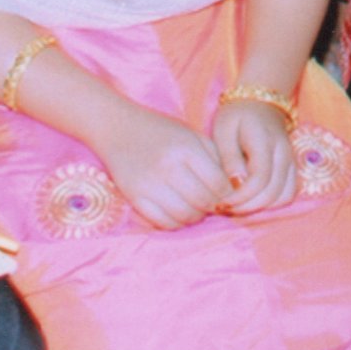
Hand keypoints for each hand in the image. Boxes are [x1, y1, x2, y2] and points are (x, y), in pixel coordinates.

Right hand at [96, 103, 233, 229]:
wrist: (117, 127)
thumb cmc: (160, 130)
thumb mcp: (191, 135)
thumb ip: (214, 157)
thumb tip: (233, 186)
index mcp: (186, 149)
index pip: (218, 184)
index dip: (227, 194)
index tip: (227, 194)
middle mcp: (167, 167)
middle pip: (202, 202)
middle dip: (213, 206)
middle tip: (213, 203)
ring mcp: (149, 184)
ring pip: (184, 216)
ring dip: (195, 216)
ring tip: (196, 207)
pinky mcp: (134, 197)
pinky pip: (162, 222)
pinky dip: (176, 222)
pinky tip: (178, 212)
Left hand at [209, 95, 300, 215]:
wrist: (260, 103)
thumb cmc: (237, 116)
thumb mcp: (224, 130)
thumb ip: (229, 157)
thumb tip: (236, 185)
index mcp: (265, 141)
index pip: (260, 179)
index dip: (241, 197)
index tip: (222, 202)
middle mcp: (284, 153)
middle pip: (273, 193)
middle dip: (248, 207)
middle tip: (226, 208)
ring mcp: (291, 161)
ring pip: (284, 197)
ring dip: (260, 208)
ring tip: (237, 205)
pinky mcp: (292, 168)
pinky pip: (287, 194)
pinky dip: (271, 203)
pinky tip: (251, 200)